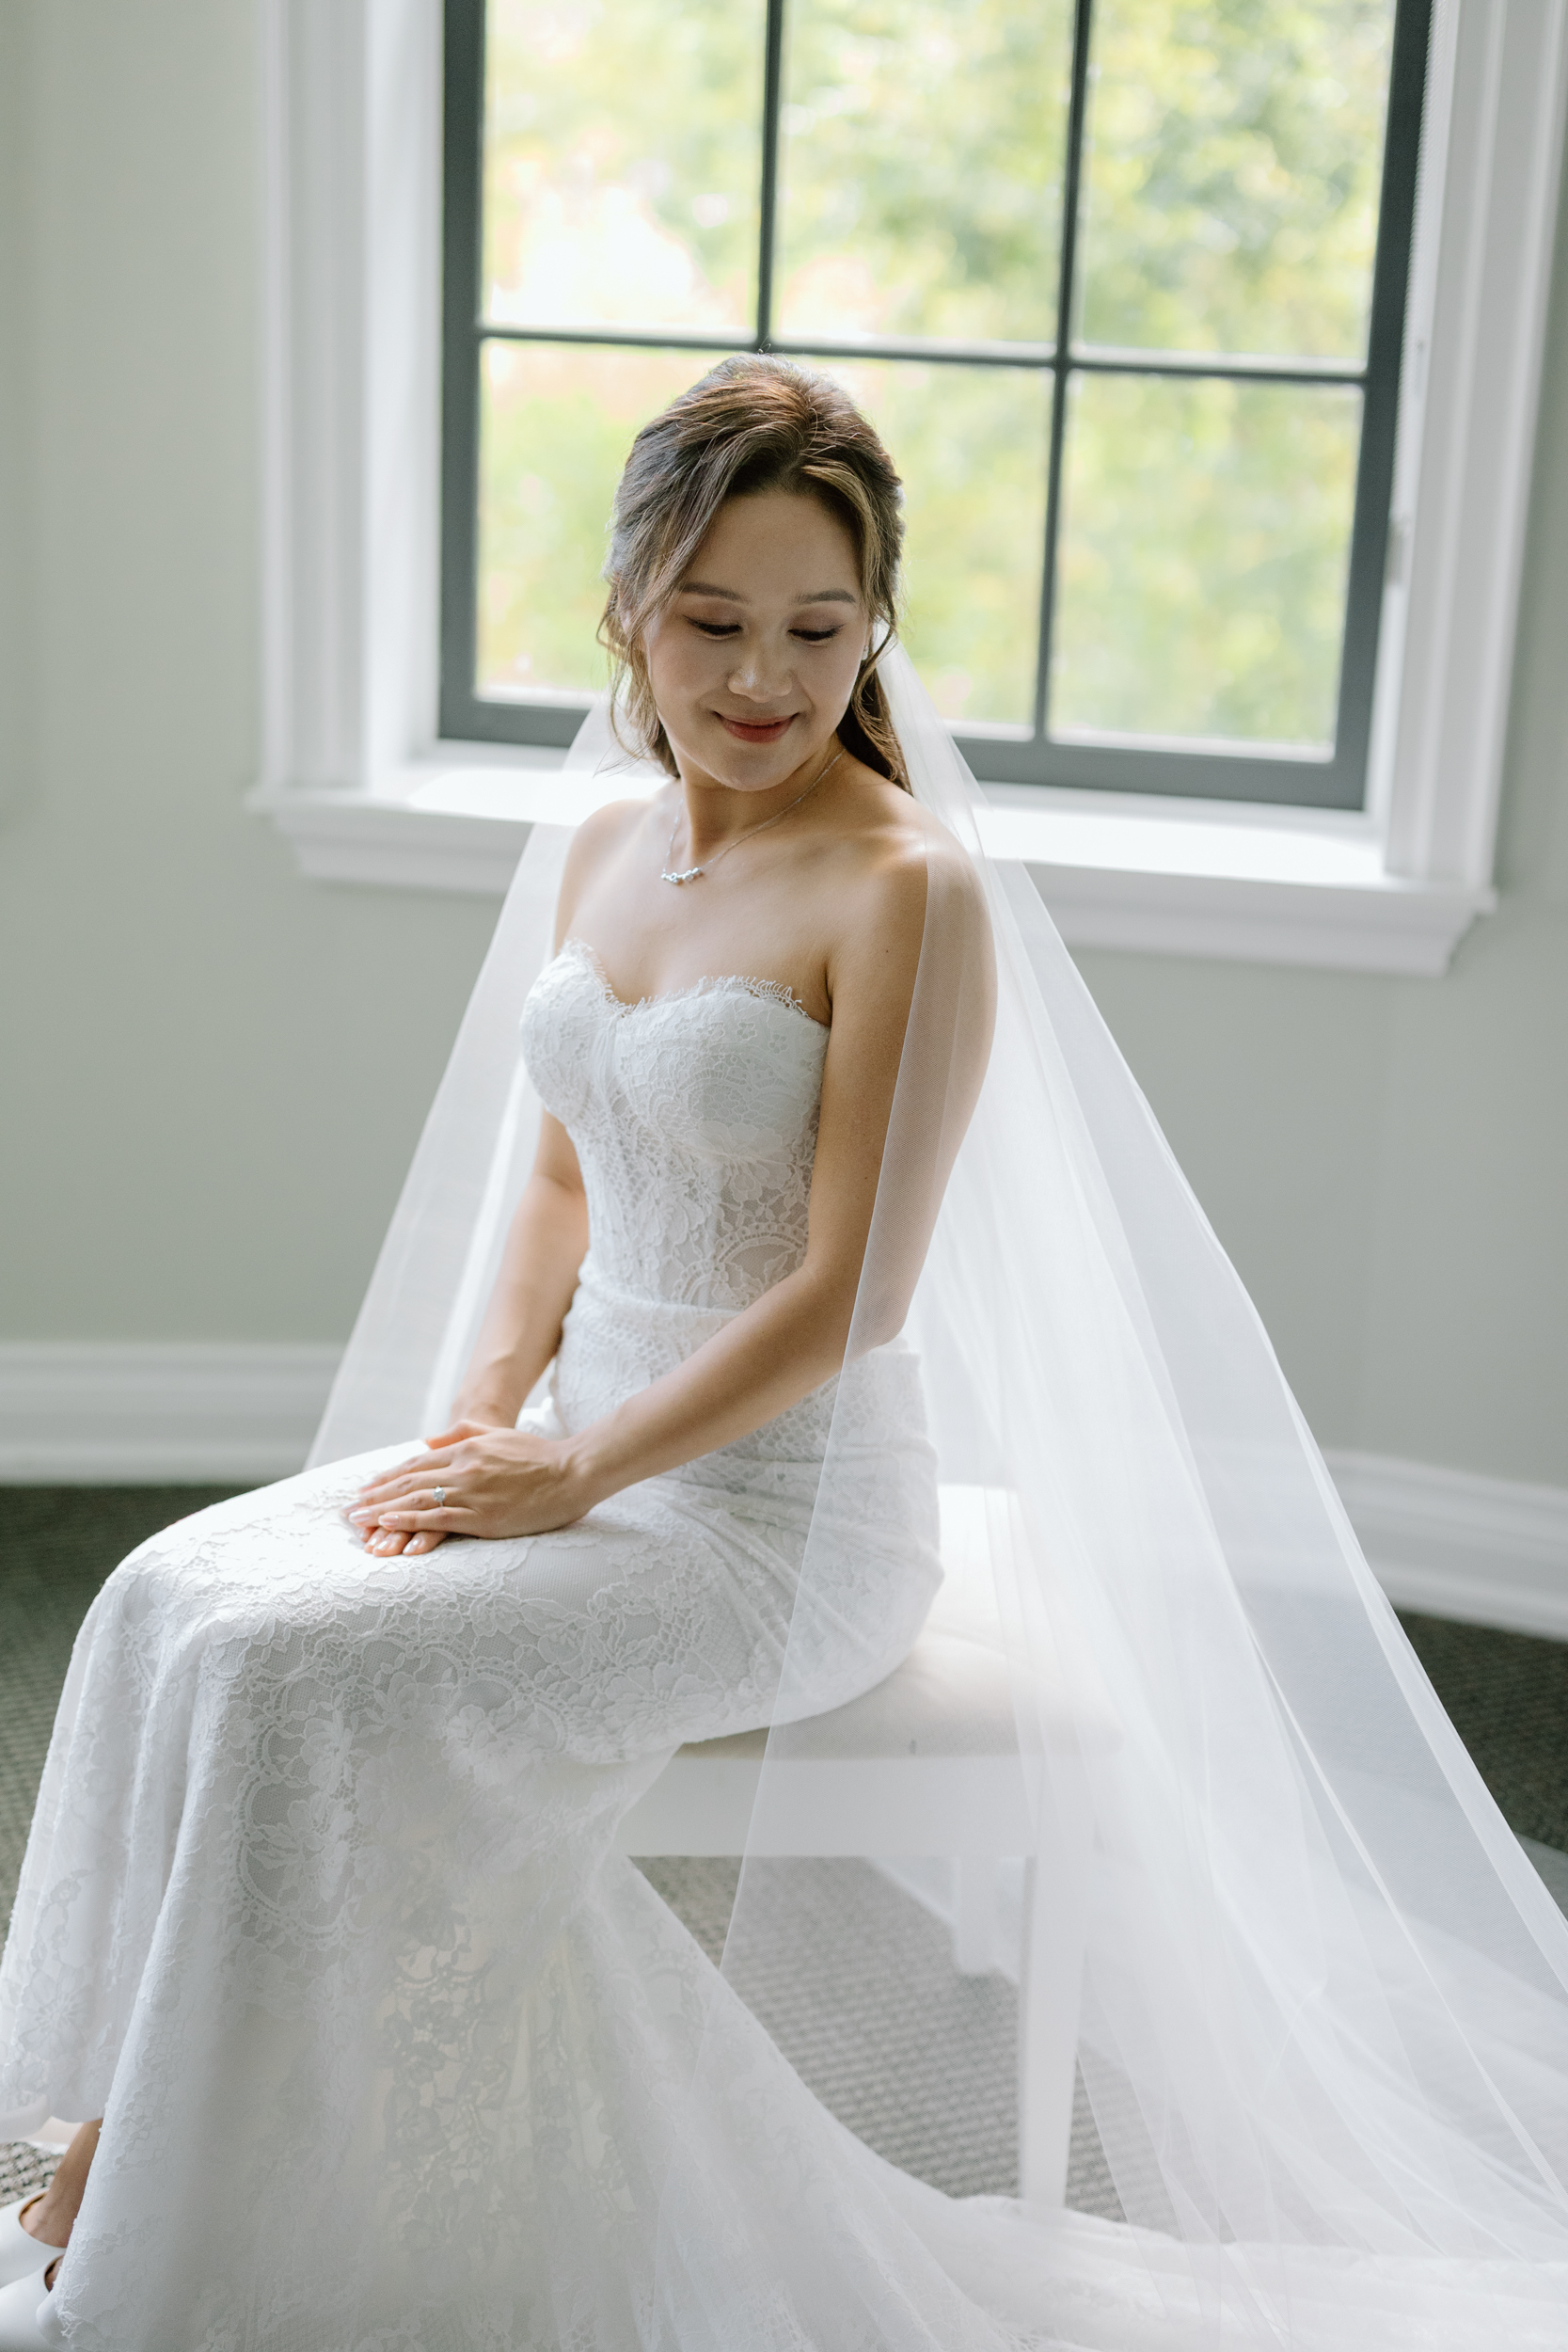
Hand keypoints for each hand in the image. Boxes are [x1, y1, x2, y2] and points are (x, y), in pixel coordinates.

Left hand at [347, 1421, 593, 1553]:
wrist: (574, 1472)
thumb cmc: (542, 1456)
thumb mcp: (499, 1436)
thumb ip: (462, 1434)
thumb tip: (429, 1442)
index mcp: (466, 1448)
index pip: (417, 1463)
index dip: (388, 1477)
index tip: (366, 1488)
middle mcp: (463, 1467)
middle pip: (408, 1481)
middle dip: (375, 1495)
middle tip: (350, 1508)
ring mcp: (472, 1492)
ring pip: (416, 1499)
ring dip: (382, 1509)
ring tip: (358, 1519)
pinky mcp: (483, 1516)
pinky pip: (438, 1518)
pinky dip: (409, 1519)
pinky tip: (388, 1522)